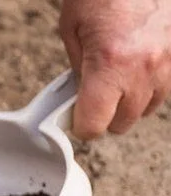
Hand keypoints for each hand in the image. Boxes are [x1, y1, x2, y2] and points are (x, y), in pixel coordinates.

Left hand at [59, 0, 170, 139]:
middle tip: (94, 92)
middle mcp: (144, 69)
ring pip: (147, 107)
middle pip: (123, 122)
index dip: (82, 124)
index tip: (76, 118)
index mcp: (110, 66)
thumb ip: (77, 72)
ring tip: (118, 71)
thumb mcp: (72, 31)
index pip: (95, 125)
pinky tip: (138, 63)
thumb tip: (78, 100)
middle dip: (105, 112)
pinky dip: (150, 82)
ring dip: (130, 98)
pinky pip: (165, 86)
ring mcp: (169, 63)